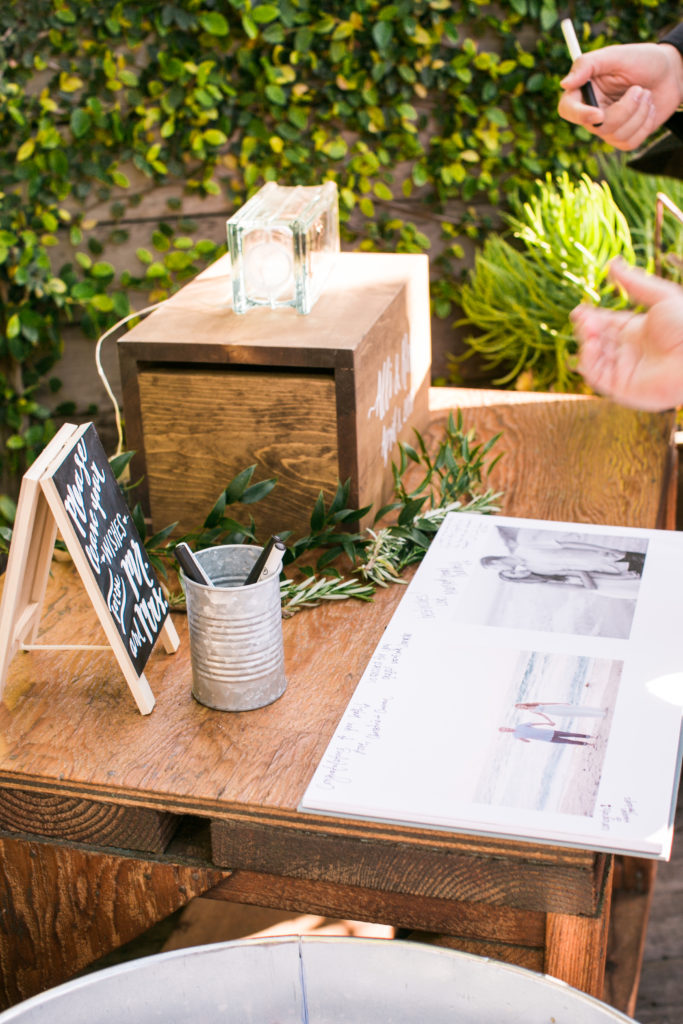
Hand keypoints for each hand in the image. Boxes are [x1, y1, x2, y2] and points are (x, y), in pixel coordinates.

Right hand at [558, 42, 682, 149]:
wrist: (670, 73)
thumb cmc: (641, 60)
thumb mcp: (615, 55)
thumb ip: (587, 65)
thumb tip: (564, 84)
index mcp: (585, 92)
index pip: (567, 110)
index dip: (579, 115)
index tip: (598, 113)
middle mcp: (592, 113)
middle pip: (598, 127)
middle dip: (625, 110)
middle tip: (640, 89)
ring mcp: (608, 128)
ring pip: (616, 135)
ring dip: (639, 113)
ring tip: (646, 94)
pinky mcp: (624, 138)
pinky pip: (630, 143)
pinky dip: (645, 124)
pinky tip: (649, 109)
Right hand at [571, 258, 682, 410]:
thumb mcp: (661, 296)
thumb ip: (634, 282)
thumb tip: (612, 263)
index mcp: (636, 331)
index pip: (605, 324)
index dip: (591, 317)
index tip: (579, 310)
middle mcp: (628, 351)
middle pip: (597, 339)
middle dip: (586, 328)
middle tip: (583, 318)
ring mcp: (623, 370)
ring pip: (593, 357)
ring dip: (586, 342)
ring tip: (589, 329)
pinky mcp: (620, 387)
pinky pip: (596, 376)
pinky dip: (588, 361)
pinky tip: (592, 345)